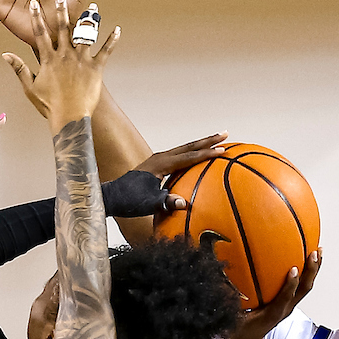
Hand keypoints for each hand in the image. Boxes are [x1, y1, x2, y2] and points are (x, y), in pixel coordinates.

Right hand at [3, 0, 118, 131]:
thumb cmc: (49, 106)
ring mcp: (81, 61)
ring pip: (86, 36)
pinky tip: (118, 29)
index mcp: (49, 59)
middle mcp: (65, 56)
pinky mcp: (96, 69)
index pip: (40, 34)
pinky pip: (105, 52)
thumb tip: (5, 54)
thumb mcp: (30, 87)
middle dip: (61, 10)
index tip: (33, 3)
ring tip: (93, 6)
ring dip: (90, 20)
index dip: (36, 18)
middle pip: (63, 28)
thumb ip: (19, 68)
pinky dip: (112, 40)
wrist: (70, 119)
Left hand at [100, 133, 228, 219]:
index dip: (206, 153)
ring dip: (201, 144)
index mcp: (161, 164)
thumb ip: (165, 203)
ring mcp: (158, 160)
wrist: (111, 196)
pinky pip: (180, 156)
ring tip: (217, 141)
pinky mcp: (157, 165)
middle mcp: (160, 157)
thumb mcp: (149, 203)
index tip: (223, 150)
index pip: (189, 156)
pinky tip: (199, 156)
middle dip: (208, 140)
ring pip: (185, 149)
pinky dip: (192, 153)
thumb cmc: (129, 200)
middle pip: (189, 146)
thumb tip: (183, 204)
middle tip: (226, 133)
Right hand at [232, 247, 321, 338]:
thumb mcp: (234, 314)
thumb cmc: (241, 326)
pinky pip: (301, 285)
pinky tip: (305, 256)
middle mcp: (285, 308)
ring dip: (313, 269)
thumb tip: (219, 281)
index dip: (290, 285)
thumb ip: (230, 300)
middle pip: (304, 289)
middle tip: (313, 253)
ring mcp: (289, 306)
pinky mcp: (290, 302)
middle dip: (310, 271)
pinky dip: (306, 271)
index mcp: (272, 313)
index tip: (293, 270)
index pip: (285, 298)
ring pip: (306, 286)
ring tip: (318, 250)